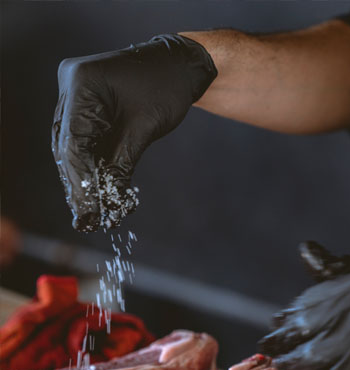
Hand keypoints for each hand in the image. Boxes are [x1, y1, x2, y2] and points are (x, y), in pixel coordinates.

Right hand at [52, 35, 216, 230]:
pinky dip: (92, 169)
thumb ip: (120, 166)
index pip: (73, 142)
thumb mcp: (144, 129)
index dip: (80, 182)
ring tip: (92, 216)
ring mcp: (75, 95)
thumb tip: (108, 205)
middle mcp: (71, 86)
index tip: (87, 213)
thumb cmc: (167, 88)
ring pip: (71, 148)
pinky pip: (82, 143)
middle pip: (67, 147)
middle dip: (80, 186)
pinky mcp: (84, 107)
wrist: (180, 66)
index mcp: (82, 83)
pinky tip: (100, 195)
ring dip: (84, 182)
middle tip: (87, 221)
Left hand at [259, 242, 349, 369]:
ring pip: (298, 363)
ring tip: (285, 365)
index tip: (277, 325)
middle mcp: (334, 322)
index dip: (282, 321)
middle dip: (276, 344)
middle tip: (270, 348)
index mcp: (338, 293)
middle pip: (287, 339)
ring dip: (288, 365)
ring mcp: (343, 352)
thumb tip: (305, 249)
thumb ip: (335, 267)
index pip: (293, 311)